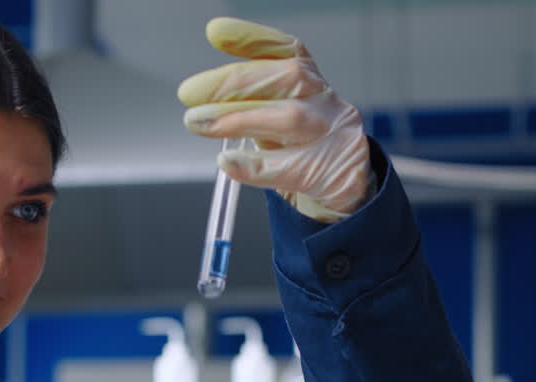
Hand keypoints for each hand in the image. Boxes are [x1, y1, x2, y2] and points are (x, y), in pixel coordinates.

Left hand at [178, 17, 373, 222]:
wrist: (345, 195)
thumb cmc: (302, 151)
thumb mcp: (277, 119)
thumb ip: (250, 103)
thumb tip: (200, 98)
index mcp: (313, 82)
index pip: (289, 50)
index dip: (253, 38)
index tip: (215, 33)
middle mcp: (326, 102)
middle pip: (288, 78)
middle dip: (233, 83)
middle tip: (190, 93)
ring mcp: (334, 136)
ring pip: (290, 118)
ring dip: (239, 119)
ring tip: (199, 123)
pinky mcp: (333, 173)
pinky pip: (291, 168)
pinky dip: (255, 166)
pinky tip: (227, 162)